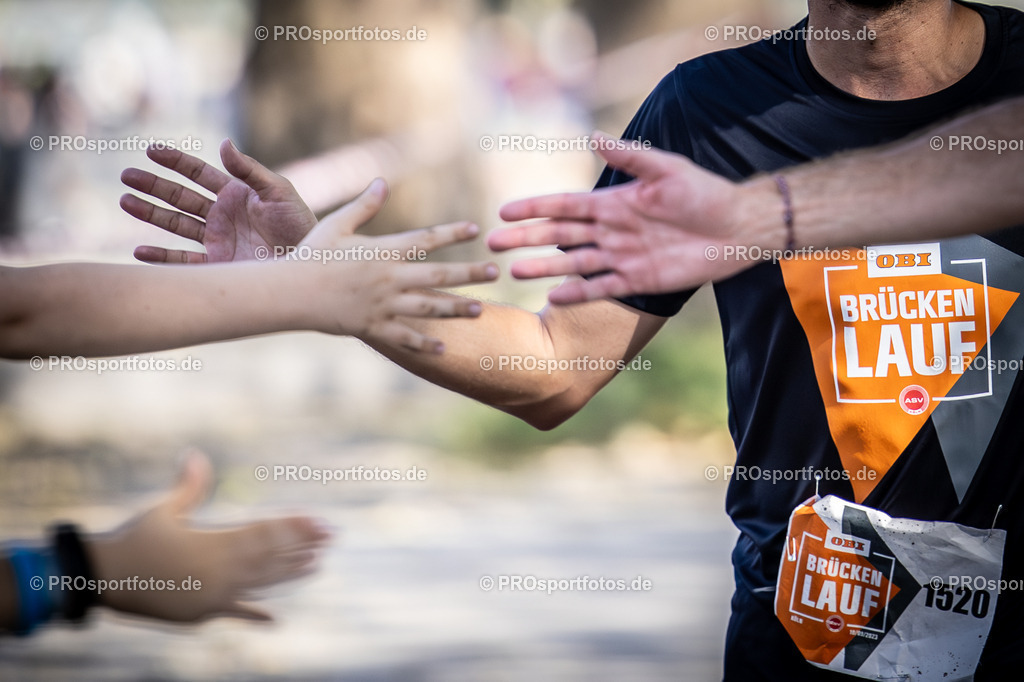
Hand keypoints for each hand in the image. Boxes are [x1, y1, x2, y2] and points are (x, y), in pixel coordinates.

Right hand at [88, 450, 329, 622]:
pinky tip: (273, 619)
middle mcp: (220, 572)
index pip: (265, 533)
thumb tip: (195, 454)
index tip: (319, 520)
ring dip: (290, 573)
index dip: (294, 526)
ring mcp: (213, 596)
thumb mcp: (163, 511)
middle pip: (272, 557)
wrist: (103, 579)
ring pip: (261, 583)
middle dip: (304, 545)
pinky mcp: (201, 613)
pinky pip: (234, 612)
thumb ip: (187, 486)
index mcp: (214, 544)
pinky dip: (253, 614)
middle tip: (333, 537)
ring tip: (317, 565)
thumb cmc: (134, 539)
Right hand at [121, 139, 317, 262]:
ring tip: (124, 201)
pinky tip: (139, 250)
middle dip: (153, 186)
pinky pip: (184, 261)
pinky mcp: (218, 264)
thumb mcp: (278, 192)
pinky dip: (161, 257)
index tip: (151, 150)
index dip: (175, 161)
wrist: (308, 263)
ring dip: (151, 213)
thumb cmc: (300, 224)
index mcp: (235, 193)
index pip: (198, 173)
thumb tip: (223, 142)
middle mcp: (221, 215)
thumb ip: (250, 170)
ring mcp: (217, 239)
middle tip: (126, 175)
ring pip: (176, 224)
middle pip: (180, 196)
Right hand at [295, 178, 498, 351]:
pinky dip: (424, 344)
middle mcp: (389, 278)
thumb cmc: (311, 255)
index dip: (452, 233)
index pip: (426, 239)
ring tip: (481, 310)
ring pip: (428, 308)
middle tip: (494, 271)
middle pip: (438, 275)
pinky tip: (444, 348)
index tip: (476, 229)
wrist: (290, 292)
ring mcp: (383, 305)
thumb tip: (382, 182)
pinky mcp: (373, 327)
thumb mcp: (337, 225)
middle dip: (469, 274)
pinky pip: (404, 338)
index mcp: (383, 251)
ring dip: (456, 309)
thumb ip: (364, 206)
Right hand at [489, 132, 778, 302]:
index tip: (505, 212)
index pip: (564, 206)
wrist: (737, 228)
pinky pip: (600, 287)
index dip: (534, 208)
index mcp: (613, 202)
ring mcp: (621, 257)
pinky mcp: (637, 280)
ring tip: (514, 273)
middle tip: (493, 245)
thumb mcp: (666, 170)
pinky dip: (577, 292)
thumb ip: (629, 157)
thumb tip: (592, 136)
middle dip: (526, 239)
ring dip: (543, 267)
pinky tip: (553, 297)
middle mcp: (611, 230)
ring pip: (573, 263)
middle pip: (559, 236)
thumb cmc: (704, 193)